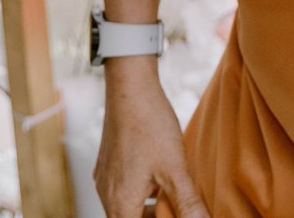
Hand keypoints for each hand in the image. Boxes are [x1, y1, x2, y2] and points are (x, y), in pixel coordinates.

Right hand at [96, 64, 208, 217]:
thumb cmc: (150, 126)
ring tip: (173, 198)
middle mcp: (107, 194)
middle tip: (178, 211)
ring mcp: (105, 179)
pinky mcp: (107, 165)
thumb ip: (188, 204)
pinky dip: (140, 194)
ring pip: (126, 208)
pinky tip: (160, 180)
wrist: (130, 88)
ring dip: (148, 209)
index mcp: (121, 202)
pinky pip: (122, 190)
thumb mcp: (176, 169)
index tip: (174, 216)